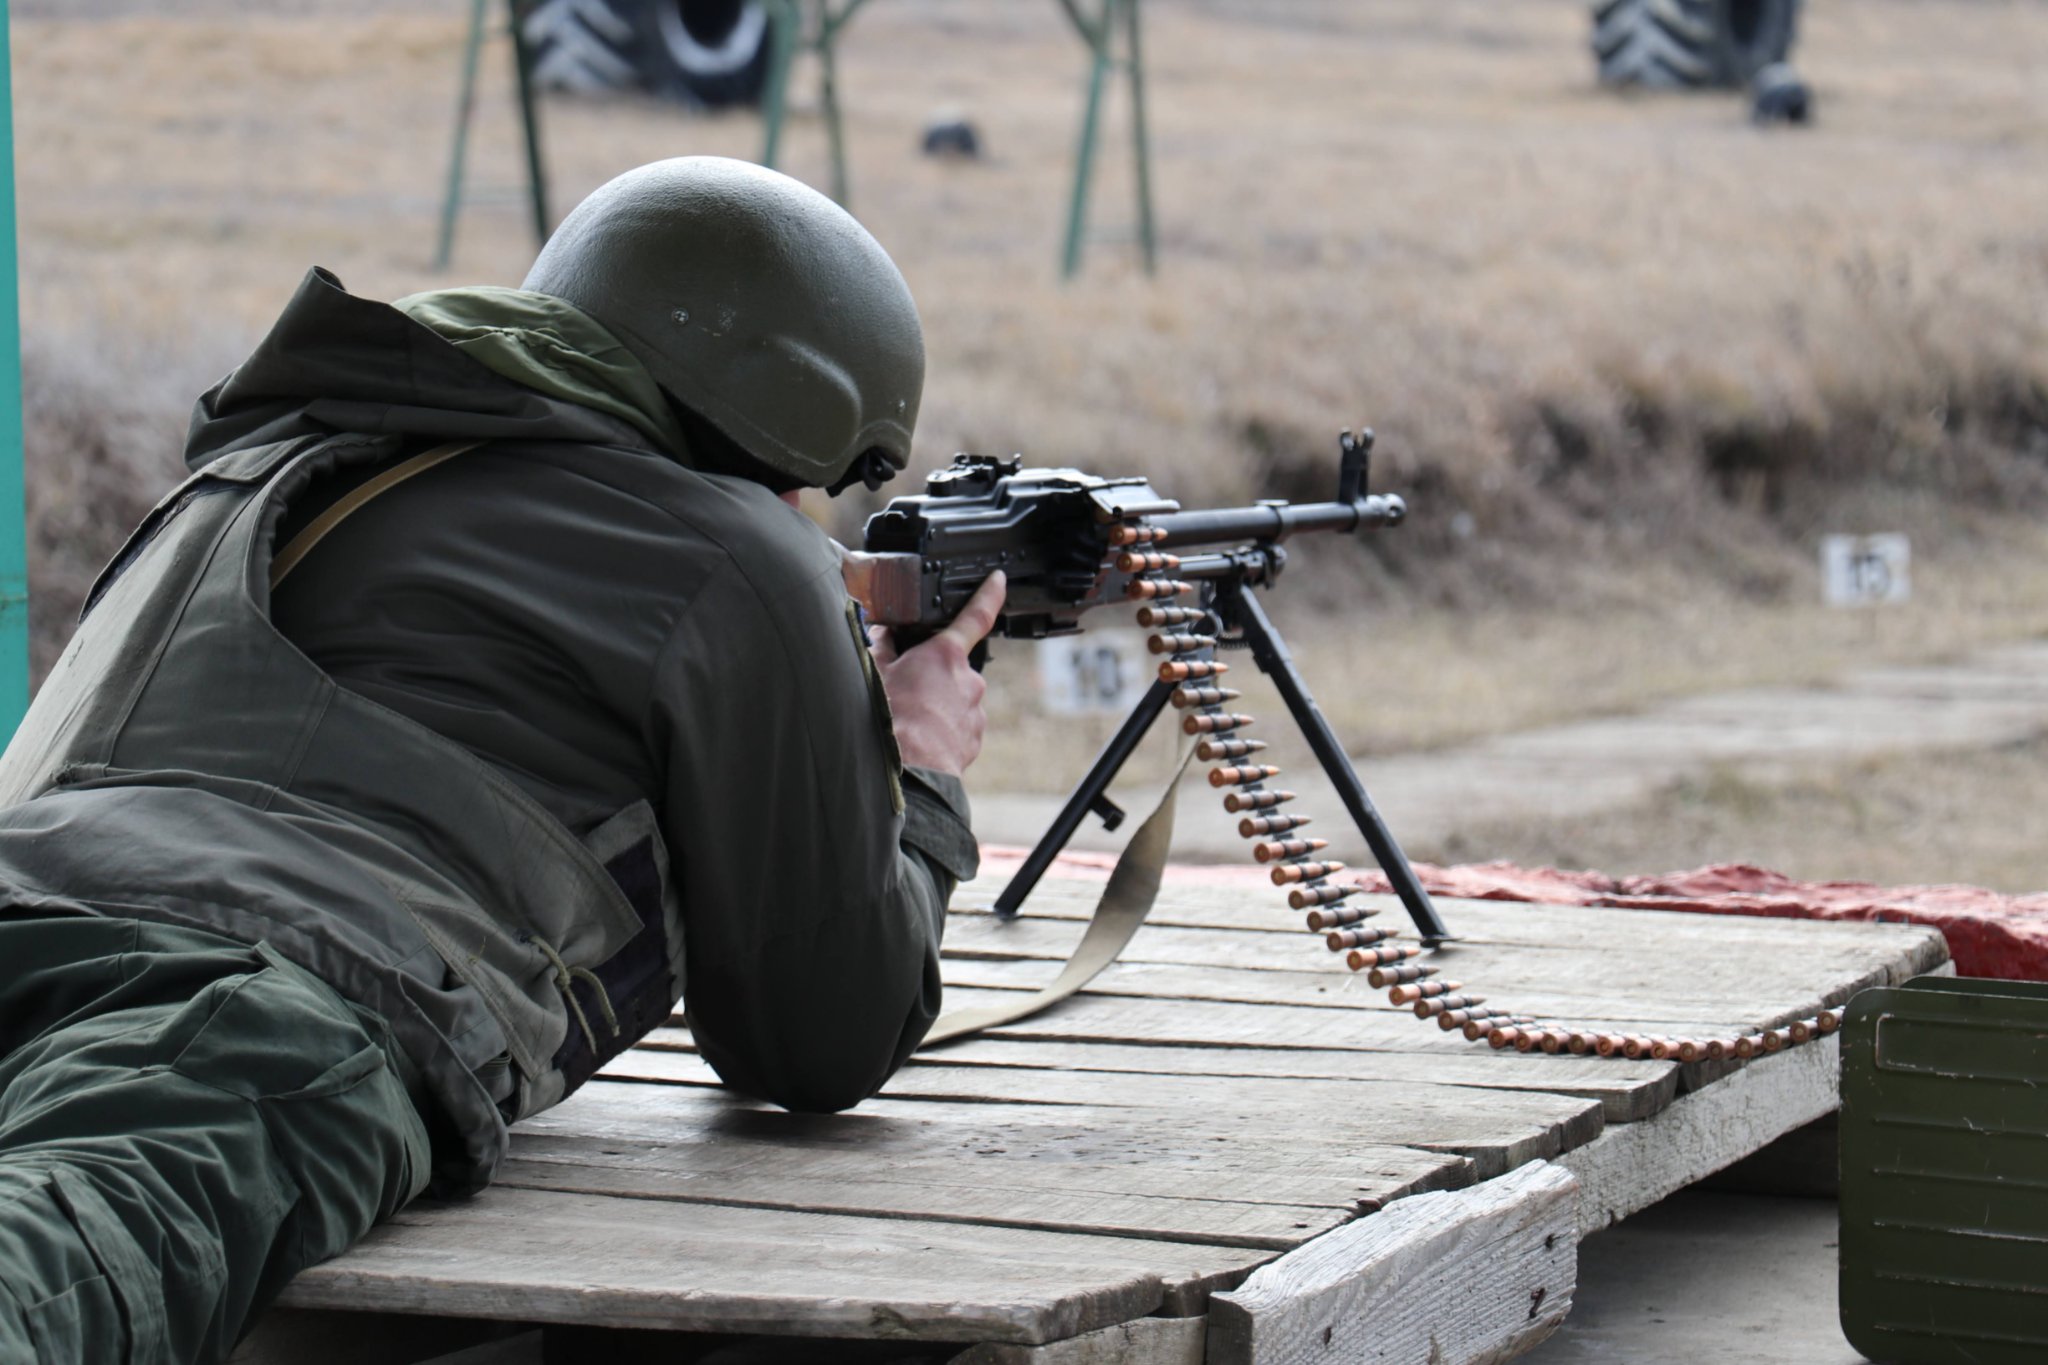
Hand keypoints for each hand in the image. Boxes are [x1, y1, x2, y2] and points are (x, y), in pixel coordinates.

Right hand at [866, 572, 1005, 776]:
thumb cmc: (889, 724)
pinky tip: (919, 739)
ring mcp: (974, 712)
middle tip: (903, 690)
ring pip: (954, 699)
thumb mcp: (875, 675)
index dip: (988, 594)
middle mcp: (968, 681)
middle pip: (951, 667)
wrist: (907, 776)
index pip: (975, 616)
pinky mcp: (973, 740)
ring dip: (935, 704)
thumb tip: (882, 633)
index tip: (998, 580)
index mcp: (945, 656)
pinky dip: (941, 729)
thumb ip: (882, 647)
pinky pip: (958, 726)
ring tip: (907, 721)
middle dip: (931, 674)